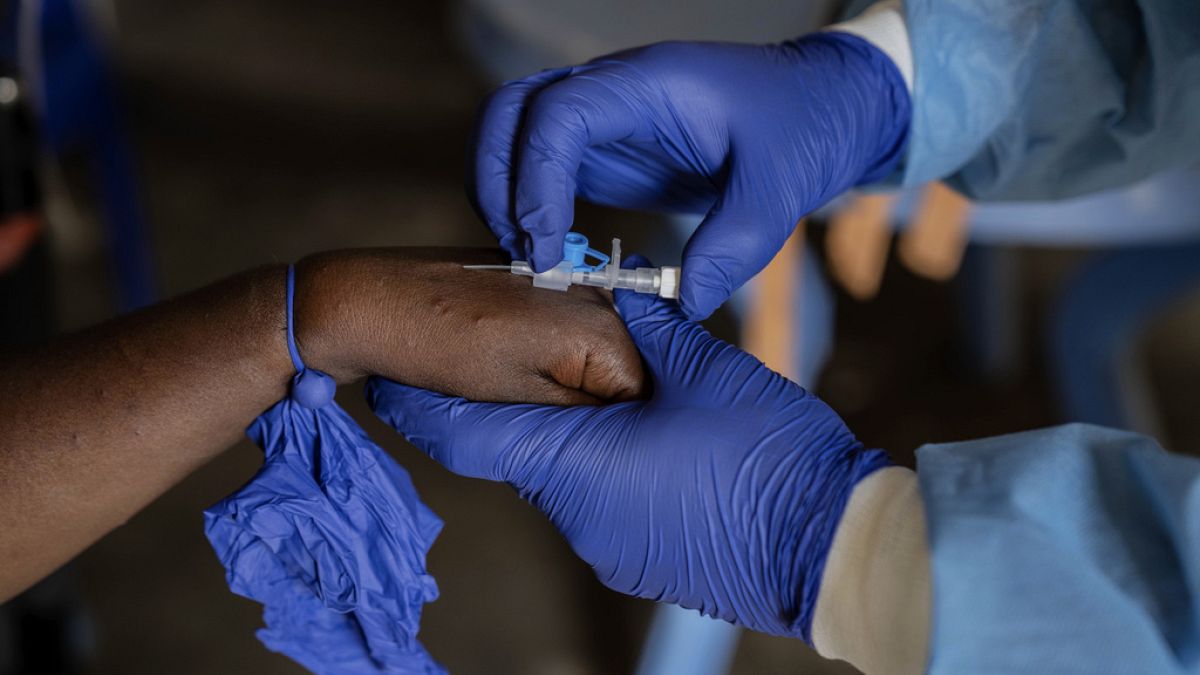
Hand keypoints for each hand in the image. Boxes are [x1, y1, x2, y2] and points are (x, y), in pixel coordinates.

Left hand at [293, 248, 644, 404]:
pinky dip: (548, 356)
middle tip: (544, 423)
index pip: (640, 395)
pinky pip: (566, 332)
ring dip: (568, 381)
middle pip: (619, 372)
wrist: (372, 299)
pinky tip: (507, 365)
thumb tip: (615, 429)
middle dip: (592, 404)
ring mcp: (568, 281)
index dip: (609, 428)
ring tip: (516, 388)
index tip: (574, 440)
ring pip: (591, 354)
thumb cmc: (438, 347)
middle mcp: (594, 295)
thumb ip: (581, 413)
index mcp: (599, 326)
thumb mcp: (520, 399)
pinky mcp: (541, 279)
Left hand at [367, 255, 890, 639]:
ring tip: (606, 390)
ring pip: (558, 475)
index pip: (462, 435)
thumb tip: (613, 293)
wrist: (833, 549)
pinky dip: (600, 466)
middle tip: (520, 351)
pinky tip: (645, 441)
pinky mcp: (636, 561)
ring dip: (567, 432)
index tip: (393, 373)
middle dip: (511, 401)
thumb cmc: (767, 455)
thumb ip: (642, 324)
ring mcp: (605, 548)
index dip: (420, 402)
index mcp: (572, 463)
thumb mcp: (702, 368)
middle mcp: (573, 516)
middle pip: (512, 450)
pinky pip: (596, 504)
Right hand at [469, 32, 909, 319]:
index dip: (536, 181)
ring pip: (512, 135)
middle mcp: (612, 93)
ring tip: (532, 259)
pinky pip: (541, 168)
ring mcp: (604, 121)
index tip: (547, 250)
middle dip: (495, 183)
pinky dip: (527, 207)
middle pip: (509, 113)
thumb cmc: (806, 125)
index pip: (559, 115)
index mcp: (649, 86)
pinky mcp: (605, 151)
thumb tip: (681, 305)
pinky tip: (551, 255)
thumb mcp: (782, 188)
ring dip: (502, 194)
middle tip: (523, 256)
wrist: (821, 105)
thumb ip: (732, 248)